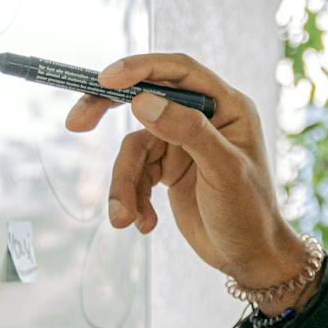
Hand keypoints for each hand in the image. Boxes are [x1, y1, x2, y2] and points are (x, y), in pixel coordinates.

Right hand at [64, 53, 306, 288]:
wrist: (249, 258)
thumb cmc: (250, 212)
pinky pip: (136, 174)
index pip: (179, 71)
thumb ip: (188, 131)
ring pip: (134, 148)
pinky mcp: (168, 169)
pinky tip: (145, 224)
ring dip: (124, 184)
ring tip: (125, 218)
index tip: (105, 79)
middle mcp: (204, 118)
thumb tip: (142, 101)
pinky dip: (133, 199)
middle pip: (145, 99)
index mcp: (227, 107)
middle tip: (76, 123)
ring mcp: (183, 143)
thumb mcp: (223, 170)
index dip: (140, 68)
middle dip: (108, 112)